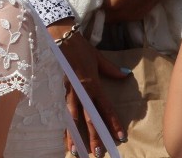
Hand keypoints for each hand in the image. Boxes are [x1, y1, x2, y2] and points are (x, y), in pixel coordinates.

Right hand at [49, 20, 127, 156]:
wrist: (59, 36)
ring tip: (75, 150)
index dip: (113, 122)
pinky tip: (60, 134)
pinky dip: (60, 123)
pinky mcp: (55, 89)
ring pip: (71, 118)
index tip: (119, 136)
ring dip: (74, 135)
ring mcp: (66, 91)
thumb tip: (125, 75)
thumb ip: (111, 69)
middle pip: (88, 117)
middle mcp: (80, 90)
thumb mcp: (98, 57)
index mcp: (93, 83)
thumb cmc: (79, 46)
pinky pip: (59, 110)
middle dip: (93, 136)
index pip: (105, 107)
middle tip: (97, 153)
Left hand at [99, 0, 172, 22]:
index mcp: (114, 4)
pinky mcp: (136, 17)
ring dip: (106, 12)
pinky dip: (116, 12)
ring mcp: (129, 17)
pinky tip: (115, 1)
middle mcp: (121, 14)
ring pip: (111, 19)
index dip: (88, 1)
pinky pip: (121, 18)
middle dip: (96, 8)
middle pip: (101, 16)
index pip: (94, 7)